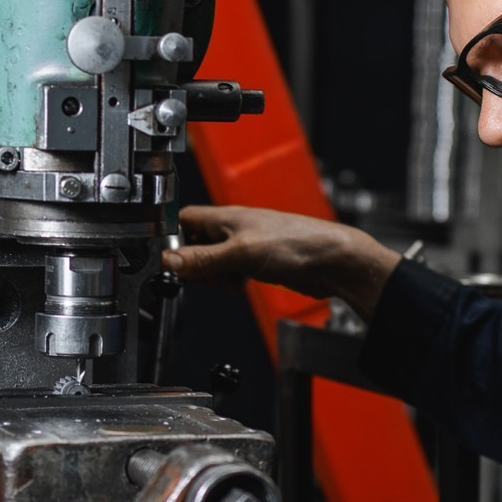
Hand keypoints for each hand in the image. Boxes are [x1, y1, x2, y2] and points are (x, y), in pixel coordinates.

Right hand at [164, 206, 401, 319]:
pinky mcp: (258, 262)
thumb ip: (203, 259)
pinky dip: (232, 281)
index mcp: (225, 217)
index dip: (173, 238)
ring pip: (213, 261)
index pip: (184, 220)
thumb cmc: (296, 244)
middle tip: (207, 274)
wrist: (331, 262)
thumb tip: (170, 260)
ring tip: (231, 279)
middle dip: (195, 264)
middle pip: (196, 244)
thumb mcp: (240, 253)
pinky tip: (243, 284)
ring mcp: (246, 245)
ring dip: (215, 275)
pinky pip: (232, 272)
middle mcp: (233, 228)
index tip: (173, 260)